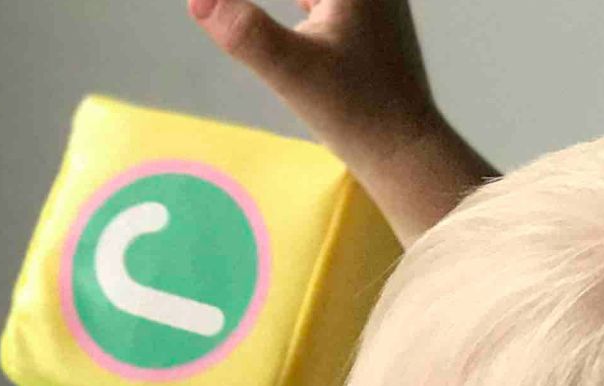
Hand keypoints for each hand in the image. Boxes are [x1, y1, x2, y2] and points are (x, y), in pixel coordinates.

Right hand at [186, 0, 497, 242]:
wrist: (406, 152)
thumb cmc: (357, 114)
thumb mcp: (292, 71)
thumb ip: (245, 32)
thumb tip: (197, 0)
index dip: (240, 0)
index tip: (208, 5)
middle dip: (265, 6)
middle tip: (216, 10)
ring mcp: (372, 2)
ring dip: (295, 5)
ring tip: (236, 15)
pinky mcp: (366, 23)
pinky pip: (323, 0)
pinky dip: (303, 4)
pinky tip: (295, 16)